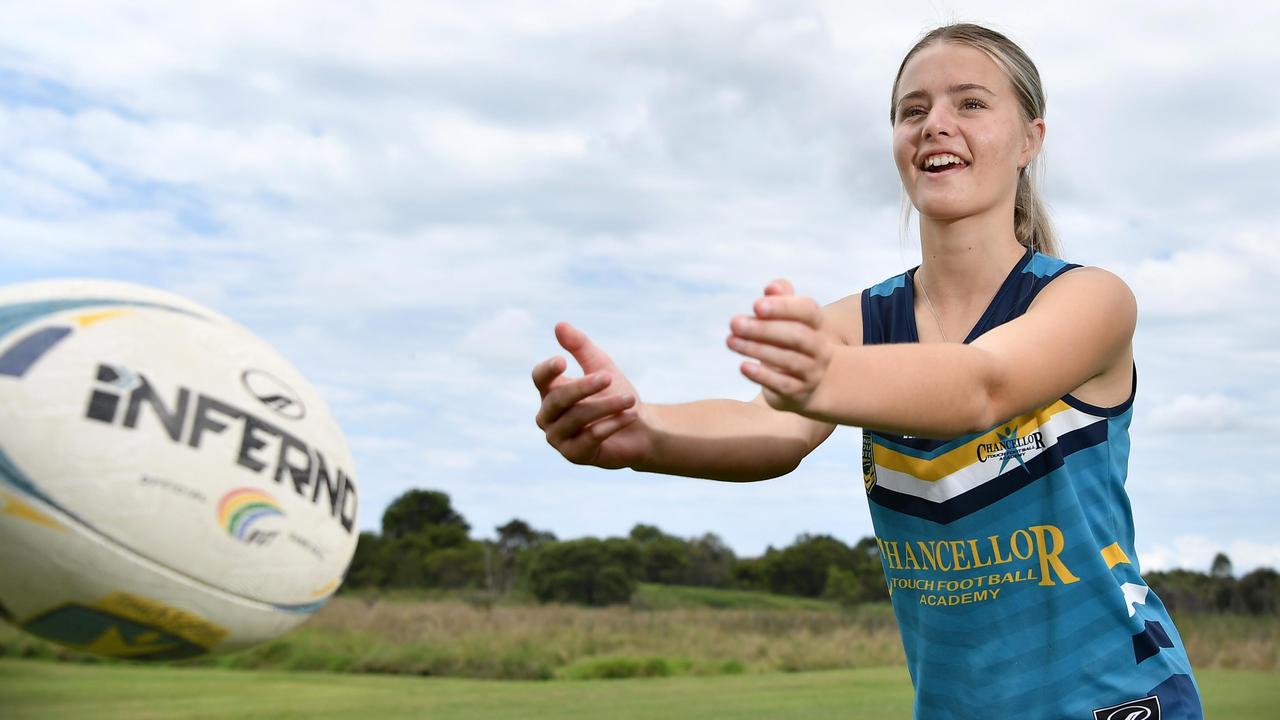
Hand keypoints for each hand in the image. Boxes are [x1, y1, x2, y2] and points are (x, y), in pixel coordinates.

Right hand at [533, 322, 651, 469]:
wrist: (638, 428)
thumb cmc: (614, 394)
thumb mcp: (601, 366)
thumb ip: (580, 347)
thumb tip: (559, 325)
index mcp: (550, 392)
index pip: (539, 378)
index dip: (548, 370)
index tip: (563, 360)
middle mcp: (548, 416)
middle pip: (557, 399)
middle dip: (584, 387)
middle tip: (608, 376)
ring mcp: (558, 438)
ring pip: (576, 418)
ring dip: (605, 406)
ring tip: (630, 399)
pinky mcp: (574, 455)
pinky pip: (590, 437)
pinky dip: (611, 425)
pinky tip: (630, 415)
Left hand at [727, 279, 834, 413]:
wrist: (807, 384)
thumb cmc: (788, 342)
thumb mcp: (788, 320)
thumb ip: (781, 299)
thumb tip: (772, 287)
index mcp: (817, 325)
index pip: (807, 311)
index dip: (783, 307)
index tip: (755, 305)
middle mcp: (819, 348)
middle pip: (796, 336)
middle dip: (763, 328)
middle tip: (734, 322)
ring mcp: (811, 372)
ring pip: (787, 359)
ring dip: (756, 348)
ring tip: (730, 340)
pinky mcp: (798, 392)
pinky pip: (782, 384)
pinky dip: (761, 375)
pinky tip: (742, 366)